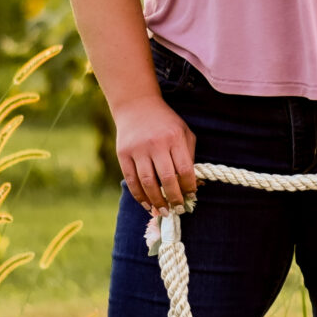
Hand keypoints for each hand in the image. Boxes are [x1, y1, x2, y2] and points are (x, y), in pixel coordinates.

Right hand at [115, 94, 196, 209]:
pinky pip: (131, 180)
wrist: (136, 105)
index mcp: (174, 138)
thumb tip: (193, 183)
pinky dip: (139, 195)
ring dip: (156, 201)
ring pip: (148, 182)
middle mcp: (156, 144)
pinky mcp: (123, 154)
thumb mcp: (183, 131)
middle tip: (178, 209)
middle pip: (167, 179)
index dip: (189, 187)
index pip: (185, 169)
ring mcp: (138, 149)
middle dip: (174, 198)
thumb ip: (189, 154)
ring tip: (163, 211)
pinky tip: (147, 204)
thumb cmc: (165, 121)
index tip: (191, 196)